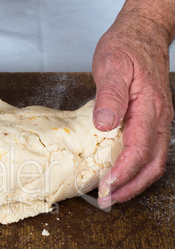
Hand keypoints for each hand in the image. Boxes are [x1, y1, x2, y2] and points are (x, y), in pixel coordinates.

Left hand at [92, 12, 173, 208]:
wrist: (143, 33)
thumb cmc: (126, 47)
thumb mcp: (111, 67)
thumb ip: (110, 97)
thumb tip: (104, 126)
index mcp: (149, 107)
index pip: (139, 150)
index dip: (123, 173)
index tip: (105, 187)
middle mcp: (159, 118)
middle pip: (152, 164)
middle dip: (130, 187)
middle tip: (108, 201)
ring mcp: (159, 120)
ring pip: (154, 161)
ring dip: (134, 182)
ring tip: (113, 194)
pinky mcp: (153, 120)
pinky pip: (150, 151)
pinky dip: (136, 168)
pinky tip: (121, 173)